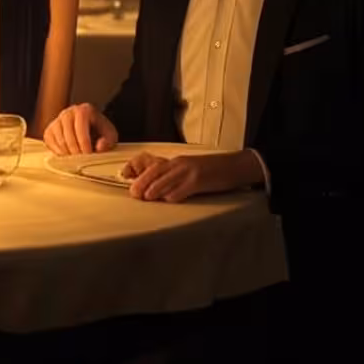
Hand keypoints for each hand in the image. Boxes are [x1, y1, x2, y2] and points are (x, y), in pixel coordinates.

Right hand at [44, 103, 118, 155]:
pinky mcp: (49, 130)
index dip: (84, 143)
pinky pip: (50, 143)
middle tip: (83, 160)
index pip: (81, 127)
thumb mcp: (110, 136)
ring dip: (68, 153)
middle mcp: (68, 112)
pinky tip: (69, 155)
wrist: (90, 131)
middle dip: (76, 151)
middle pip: (68, 135)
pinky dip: (59, 152)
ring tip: (77, 158)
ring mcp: (57, 120)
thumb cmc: (100, 133)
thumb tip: (99, 146)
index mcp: (84, 110)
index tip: (89, 154)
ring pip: (59, 140)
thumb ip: (108, 141)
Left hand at [123, 149, 264, 202]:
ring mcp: (190, 172)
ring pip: (167, 179)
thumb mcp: (191, 171)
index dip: (140, 172)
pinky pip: (183, 188)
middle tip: (134, 193)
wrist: (235, 167)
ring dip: (155, 189)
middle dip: (143, 181)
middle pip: (157, 171)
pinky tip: (169, 200)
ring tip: (146, 197)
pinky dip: (175, 195)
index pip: (154, 166)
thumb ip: (175, 178)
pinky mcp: (200, 180)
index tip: (128, 180)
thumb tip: (158, 192)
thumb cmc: (213, 171)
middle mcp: (181, 165)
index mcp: (177, 162)